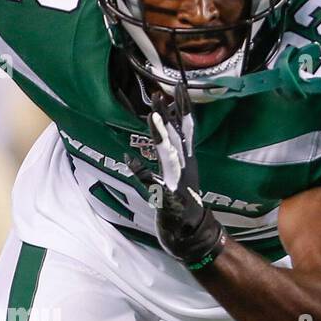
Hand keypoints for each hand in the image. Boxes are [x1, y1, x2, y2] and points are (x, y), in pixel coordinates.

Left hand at [126, 84, 225, 271]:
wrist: (191, 233)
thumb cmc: (183, 200)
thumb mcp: (181, 171)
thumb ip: (174, 148)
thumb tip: (163, 124)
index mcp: (186, 160)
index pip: (186, 129)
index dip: (183, 109)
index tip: (178, 87)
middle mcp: (184, 168)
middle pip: (176, 138)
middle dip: (167, 116)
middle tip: (158, 95)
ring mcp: (178, 184)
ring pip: (168, 157)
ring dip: (161, 138)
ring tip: (152, 119)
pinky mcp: (169, 200)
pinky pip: (153, 185)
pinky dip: (141, 173)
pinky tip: (129, 160)